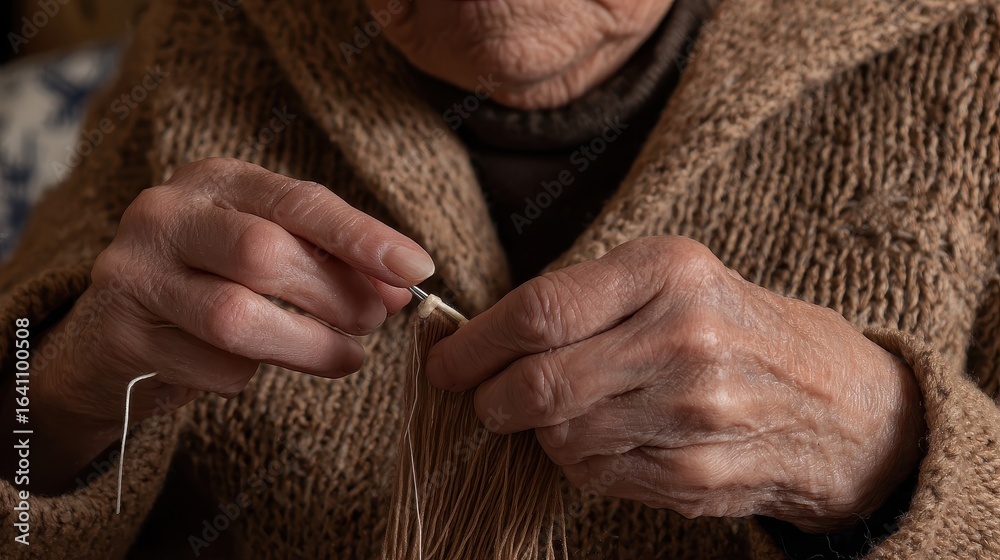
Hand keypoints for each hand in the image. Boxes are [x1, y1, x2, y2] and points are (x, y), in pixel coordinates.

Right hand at [24, 158, 433, 489]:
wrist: (112, 331)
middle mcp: (165, 215)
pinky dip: (251, 376)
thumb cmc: (211, 281)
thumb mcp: (271, 254)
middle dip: (335, 294)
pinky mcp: (122, 337)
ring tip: (347, 356)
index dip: (362, 236)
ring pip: (236, 317)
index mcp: (214, 181)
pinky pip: (210, 367)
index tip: (416, 268)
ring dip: (309, 346)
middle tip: (374, 321)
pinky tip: (256, 369)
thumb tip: (403, 287)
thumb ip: (333, 263)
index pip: (298, 200)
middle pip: (265, 253)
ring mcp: (135, 274)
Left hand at [425, 236, 924, 531]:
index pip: (539, 311)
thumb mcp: (670, 276)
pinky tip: (606, 435)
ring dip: (537, 430)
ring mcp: (689, 417)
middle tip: (481, 396)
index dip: (475, 343)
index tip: (446, 360)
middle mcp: (683, 342)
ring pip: (558, 438)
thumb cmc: (729, 324)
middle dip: (489, 398)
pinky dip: (577, 458)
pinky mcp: (690, 476)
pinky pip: (592, 474)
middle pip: (539, 385)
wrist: (831, 403)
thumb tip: (481, 337)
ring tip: (563, 408)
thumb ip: (581, 296)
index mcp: (669, 273)